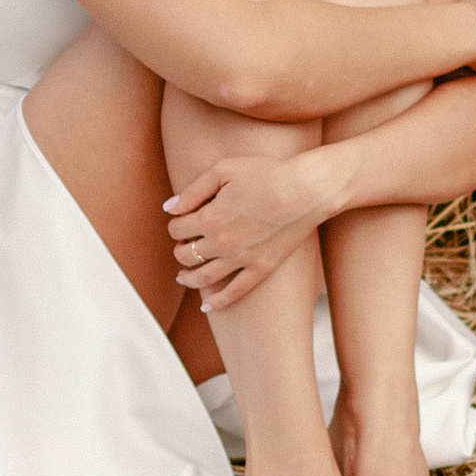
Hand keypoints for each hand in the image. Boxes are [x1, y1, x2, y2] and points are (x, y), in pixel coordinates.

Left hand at [163, 152, 332, 308]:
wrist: (306, 189)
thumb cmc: (266, 172)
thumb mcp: (223, 170)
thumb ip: (193, 190)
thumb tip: (169, 208)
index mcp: (209, 218)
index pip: (177, 228)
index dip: (176, 223)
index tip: (183, 219)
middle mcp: (221, 243)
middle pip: (185, 254)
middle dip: (180, 248)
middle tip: (184, 244)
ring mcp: (241, 260)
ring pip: (203, 278)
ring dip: (188, 278)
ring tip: (183, 277)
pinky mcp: (261, 269)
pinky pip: (234, 292)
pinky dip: (217, 302)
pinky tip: (206, 306)